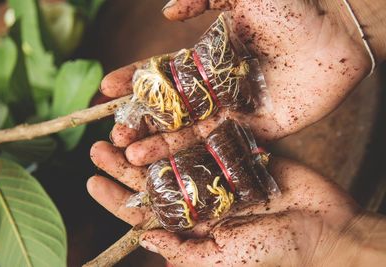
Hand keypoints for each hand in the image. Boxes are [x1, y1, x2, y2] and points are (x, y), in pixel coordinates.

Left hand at [87, 149, 385, 265]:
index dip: (117, 198)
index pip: (146, 211)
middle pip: (154, 177)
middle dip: (124, 163)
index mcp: (192, 223)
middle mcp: (200, 194)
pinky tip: (161, 114)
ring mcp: (218, 170)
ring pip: (173, 152)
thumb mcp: (226, 259)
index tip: (92, 182)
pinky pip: (206, 136)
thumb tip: (144, 239)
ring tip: (121, 125)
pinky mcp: (238, 150)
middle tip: (97, 147)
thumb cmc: (277, 251)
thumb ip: (185, 252)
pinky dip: (184, 126)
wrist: (326, 229)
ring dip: (147, 140)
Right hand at [97, 0, 369, 166]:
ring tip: (130, 155)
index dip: (136, 81)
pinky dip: (196, 155)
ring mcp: (236, 110)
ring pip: (191, 131)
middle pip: (172, 109)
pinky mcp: (257, 128)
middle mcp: (218, 88)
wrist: (337, 28)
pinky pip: (222, 144)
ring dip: (161, 144)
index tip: (108, 89)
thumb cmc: (290, 6)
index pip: (163, 73)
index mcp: (209, 59)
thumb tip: (164, 14)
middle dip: (142, 121)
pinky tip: (172, 165)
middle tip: (115, 134)